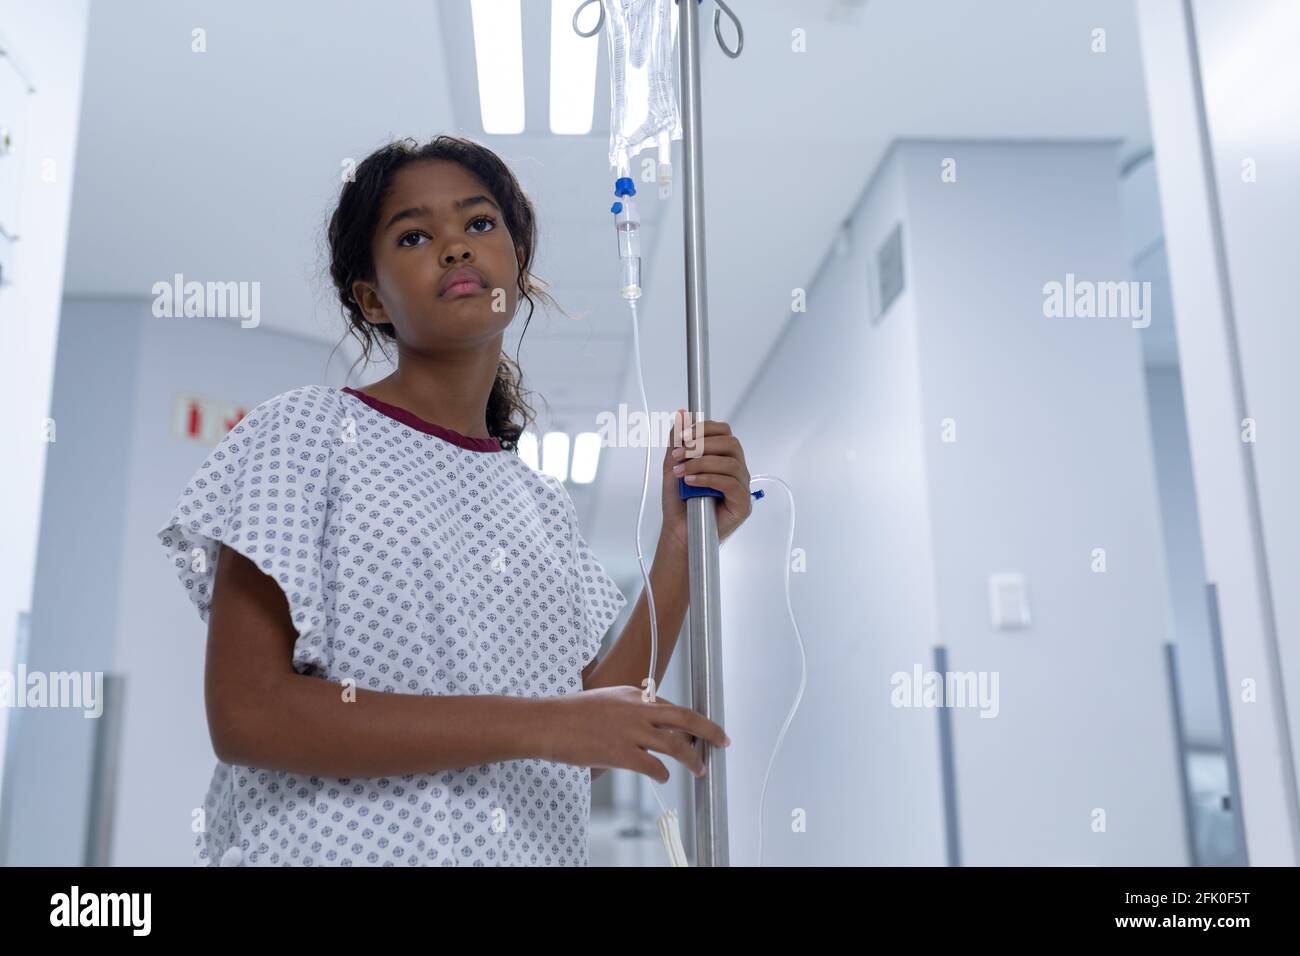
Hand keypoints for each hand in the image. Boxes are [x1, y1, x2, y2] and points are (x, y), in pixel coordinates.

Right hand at [542, 686, 729, 783]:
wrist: (546, 723)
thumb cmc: (569, 714)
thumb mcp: (604, 701)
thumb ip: (626, 709)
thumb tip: (642, 724)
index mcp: (632, 694)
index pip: (671, 706)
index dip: (689, 720)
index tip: (699, 729)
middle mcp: (637, 709)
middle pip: (684, 717)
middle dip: (708, 729)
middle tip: (723, 740)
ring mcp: (630, 731)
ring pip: (675, 744)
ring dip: (692, 758)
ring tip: (700, 768)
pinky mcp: (621, 753)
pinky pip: (653, 765)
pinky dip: (663, 773)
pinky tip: (664, 777)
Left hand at [660, 408, 752, 554]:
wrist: (678, 530)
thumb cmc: (679, 501)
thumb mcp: (673, 464)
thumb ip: (678, 440)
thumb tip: (682, 413)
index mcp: (723, 457)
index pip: (723, 432)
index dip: (704, 429)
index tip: (683, 435)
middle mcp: (736, 470)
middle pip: (731, 443)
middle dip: (702, 445)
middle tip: (679, 454)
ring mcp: (741, 487)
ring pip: (731, 463)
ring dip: (701, 463)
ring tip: (681, 472)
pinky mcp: (742, 504)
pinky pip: (730, 484)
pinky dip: (708, 479)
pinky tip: (691, 482)